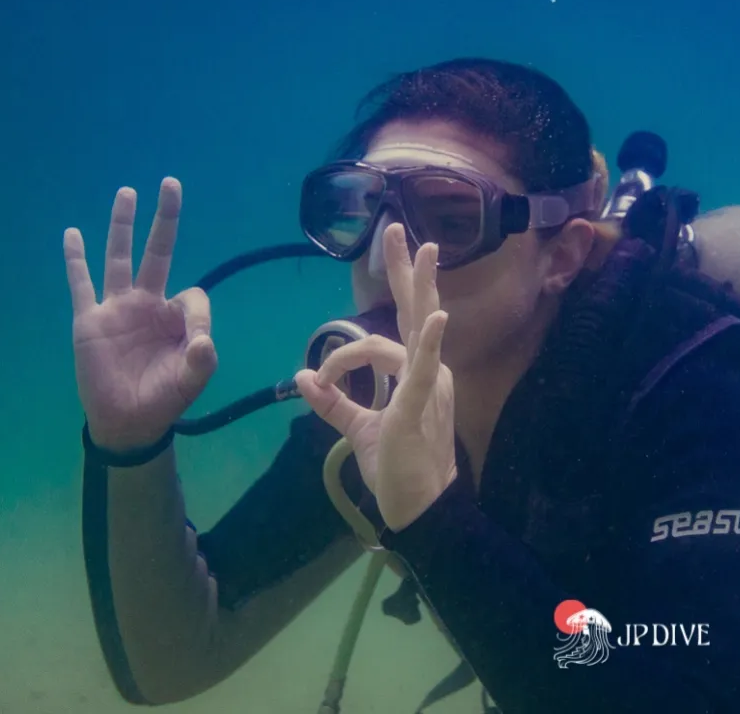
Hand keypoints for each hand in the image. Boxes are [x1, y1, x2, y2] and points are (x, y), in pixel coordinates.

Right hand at [64, 178, 217, 449]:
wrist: (127, 421)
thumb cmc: (163, 398)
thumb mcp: (191, 380)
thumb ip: (201, 359)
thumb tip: (204, 341)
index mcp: (175, 316)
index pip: (192, 293)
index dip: (196, 311)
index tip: (195, 341)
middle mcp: (148, 303)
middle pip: (158, 252)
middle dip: (165, 219)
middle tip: (171, 183)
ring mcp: (118, 307)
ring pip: (120, 258)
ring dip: (123, 226)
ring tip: (127, 192)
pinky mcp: (90, 319)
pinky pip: (82, 283)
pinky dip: (76, 260)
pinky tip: (73, 234)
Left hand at [296, 223, 456, 532]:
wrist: (419, 508)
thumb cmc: (396, 467)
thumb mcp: (358, 428)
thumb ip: (333, 402)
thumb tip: (303, 376)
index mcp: (414, 374)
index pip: (384, 338)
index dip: (345, 349)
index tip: (320, 378)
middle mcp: (427, 371)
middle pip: (415, 312)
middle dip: (407, 271)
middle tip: (397, 231)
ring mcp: (428, 386)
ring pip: (420, 328)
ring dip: (419, 287)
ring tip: (422, 248)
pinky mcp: (419, 406)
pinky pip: (424, 369)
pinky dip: (430, 343)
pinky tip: (436, 317)